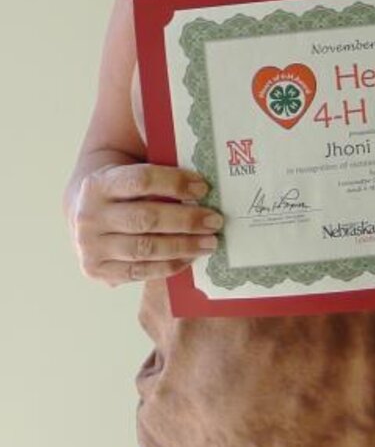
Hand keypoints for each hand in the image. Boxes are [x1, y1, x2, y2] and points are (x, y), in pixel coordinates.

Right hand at [70, 162, 222, 287]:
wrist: (87, 216)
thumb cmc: (122, 194)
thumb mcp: (129, 174)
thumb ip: (159, 177)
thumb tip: (202, 185)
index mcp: (97, 184)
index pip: (141, 180)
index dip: (175, 183)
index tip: (203, 188)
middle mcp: (89, 216)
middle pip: (145, 218)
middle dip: (186, 220)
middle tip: (214, 221)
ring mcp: (90, 247)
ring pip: (144, 248)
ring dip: (183, 246)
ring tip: (209, 242)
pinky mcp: (97, 271)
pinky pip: (140, 271)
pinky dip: (169, 265)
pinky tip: (190, 257)